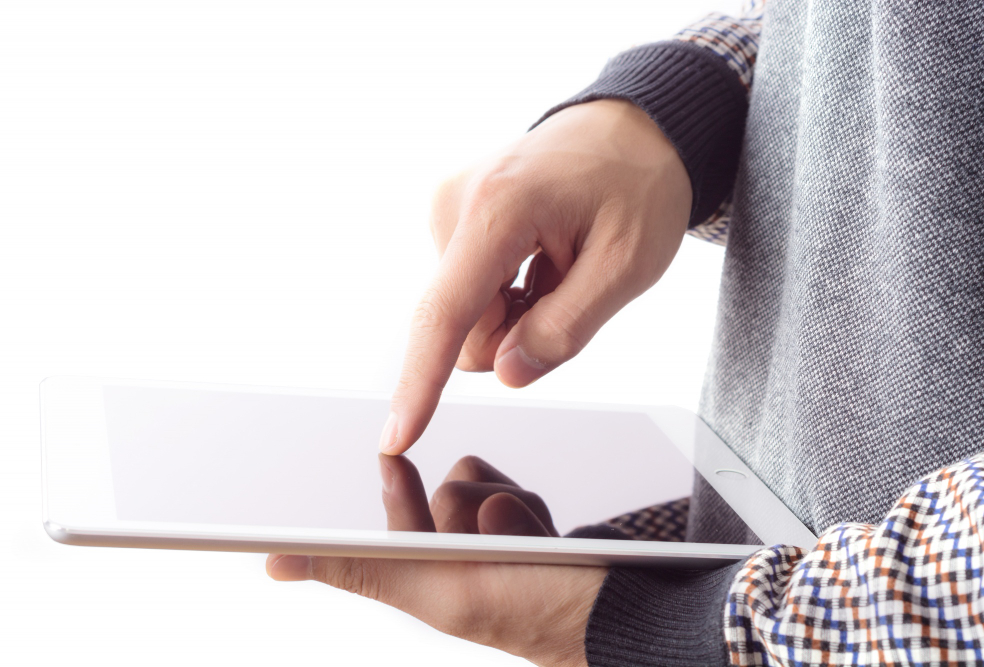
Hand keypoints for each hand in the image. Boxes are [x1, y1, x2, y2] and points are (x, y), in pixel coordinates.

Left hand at [267, 454, 605, 665]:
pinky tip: (543, 534)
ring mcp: (479, 538)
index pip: (385, 521)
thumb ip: (357, 567)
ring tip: (528, 545)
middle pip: (441, 489)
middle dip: (472, 510)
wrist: (612, 606)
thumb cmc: (525, 612)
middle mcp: (441, 556)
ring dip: (506, 506)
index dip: (392, 494)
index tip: (389, 459)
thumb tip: (273, 563)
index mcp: (413, 578)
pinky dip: (527, 504)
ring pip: (473, 479)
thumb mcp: (433, 588)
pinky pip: (505, 481)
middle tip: (499, 540)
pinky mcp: (513, 521)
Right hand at [380, 99, 691, 453]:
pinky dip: (507, 294)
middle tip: (570, 289)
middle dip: (515, 333)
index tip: (395, 437)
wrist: (631, 126)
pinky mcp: (450, 217)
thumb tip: (506, 373)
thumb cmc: (638, 184)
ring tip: (558, 266)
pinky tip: (540, 260)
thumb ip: (566, 327)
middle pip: (464, 327)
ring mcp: (447, 208)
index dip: (421, 384)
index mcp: (499, 210)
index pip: (448, 314)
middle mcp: (455, 205)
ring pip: (466, 315)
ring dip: (515, 313)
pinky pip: (468, 291)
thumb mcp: (628, 265)